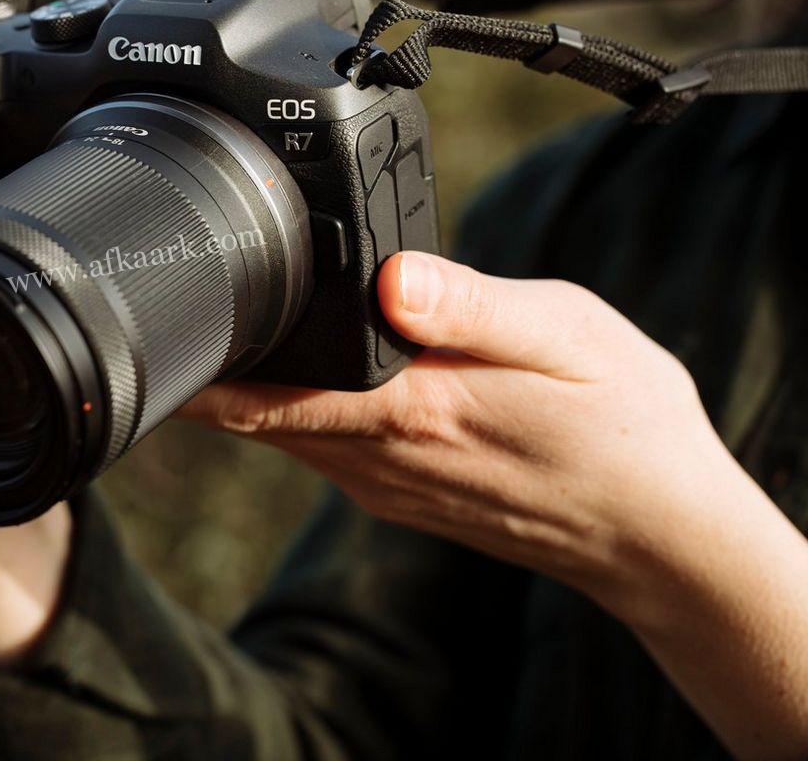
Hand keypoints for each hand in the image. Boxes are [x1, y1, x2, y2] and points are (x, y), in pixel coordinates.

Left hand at [186, 250, 728, 603]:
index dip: (200, 365)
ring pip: (284, 432)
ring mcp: (386, 485)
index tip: (153, 323)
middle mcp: (380, 459)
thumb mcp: (567, 338)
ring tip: (222, 327)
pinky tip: (305, 371)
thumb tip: (388, 276)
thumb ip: (470, 306)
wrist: (661, 538)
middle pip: (256, 414)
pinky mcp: (401, 494)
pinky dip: (295, 408)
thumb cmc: (624, 429)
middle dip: (209, 367)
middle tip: (170, 305)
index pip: (264, 396)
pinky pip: (321, 446)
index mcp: (409, 411)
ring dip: (248, 387)